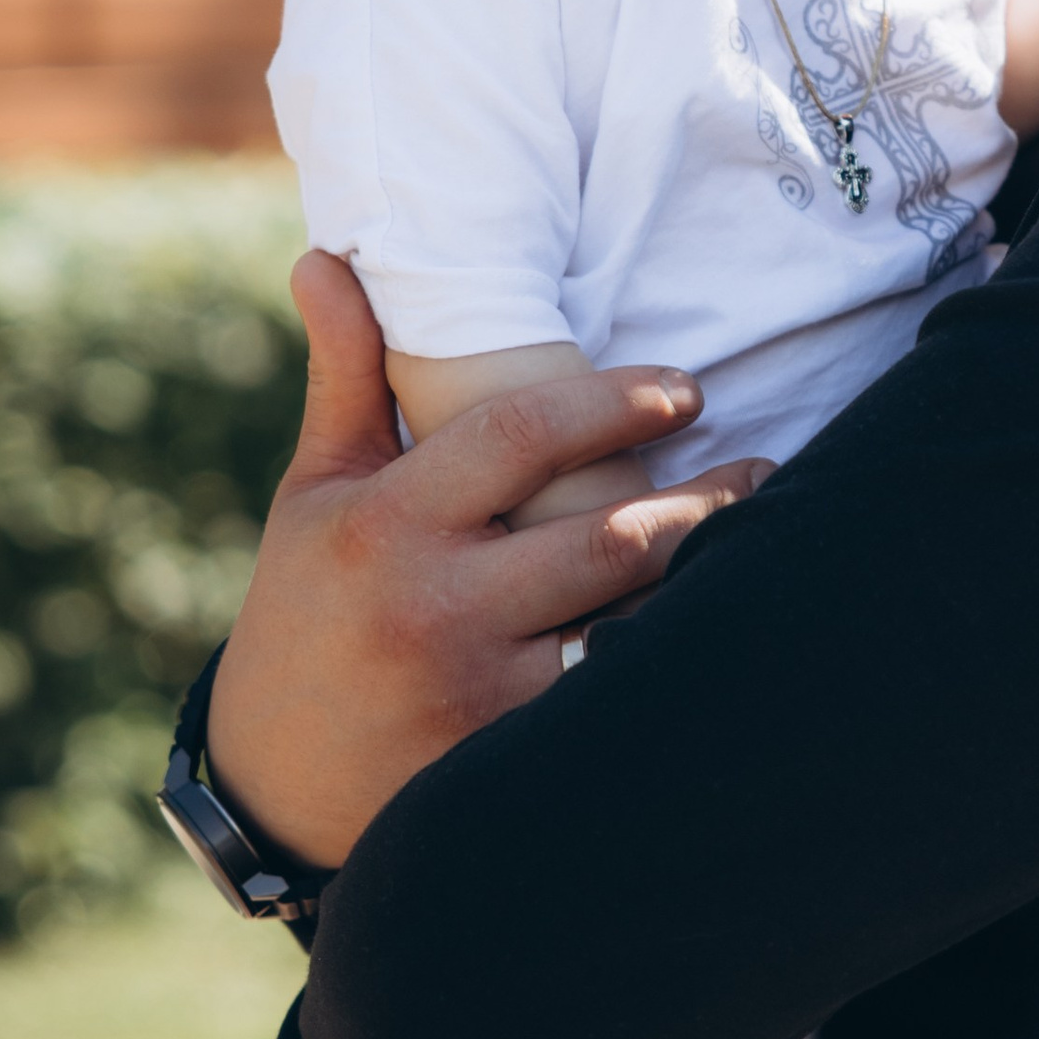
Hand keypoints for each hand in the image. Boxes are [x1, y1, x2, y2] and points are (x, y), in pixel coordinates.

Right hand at [207, 254, 769, 873]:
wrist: (275, 782)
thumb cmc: (308, 610)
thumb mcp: (317, 490)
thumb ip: (348, 375)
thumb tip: (328, 256)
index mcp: (387, 521)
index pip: (520, 437)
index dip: (614, 402)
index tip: (684, 388)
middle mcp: (433, 604)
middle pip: (603, 536)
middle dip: (700, 499)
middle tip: (761, 467)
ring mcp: (477, 690)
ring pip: (627, 622)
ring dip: (703, 577)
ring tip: (763, 533)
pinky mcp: (507, 756)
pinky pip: (614, 697)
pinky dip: (669, 658)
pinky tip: (720, 628)